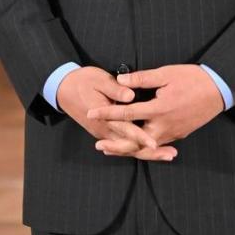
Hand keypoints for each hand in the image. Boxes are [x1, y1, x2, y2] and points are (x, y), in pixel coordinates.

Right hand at [57, 66, 175, 161]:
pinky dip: (138, 148)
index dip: (141, 137)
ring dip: (147, 152)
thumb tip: (131, 95)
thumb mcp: (98, 80)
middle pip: (130, 146)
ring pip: (128, 148)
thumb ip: (115, 89)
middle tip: (171, 154)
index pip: (126, 130)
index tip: (155, 142)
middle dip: (151, 152)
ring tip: (168, 154)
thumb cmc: (82, 81)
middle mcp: (105, 130)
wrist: (63, 89)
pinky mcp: (106, 132)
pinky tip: (151, 148)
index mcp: (104, 117)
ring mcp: (105, 133)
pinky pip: (124, 145)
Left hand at [88, 64, 223, 155]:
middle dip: (115, 145)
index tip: (91, 113)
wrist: (219, 90)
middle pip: (134, 142)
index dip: (107, 113)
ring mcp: (172, 133)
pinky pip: (157, 145)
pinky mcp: (179, 135)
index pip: (126, 113)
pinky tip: (136, 145)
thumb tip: (120, 80)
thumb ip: (141, 79)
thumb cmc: (192, 79)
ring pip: (146, 147)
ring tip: (112, 149)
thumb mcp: (166, 74)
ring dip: (128, 148)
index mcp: (158, 109)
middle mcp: (164, 126)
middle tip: (98, 145)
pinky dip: (144, 147)